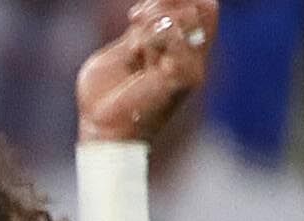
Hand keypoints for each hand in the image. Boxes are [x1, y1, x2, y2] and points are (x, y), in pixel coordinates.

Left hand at [76, 0, 214, 143]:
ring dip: (152, 21)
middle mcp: (193, 57)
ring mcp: (192, 67)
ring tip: (134, 45)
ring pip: (185, 17)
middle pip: (197, 6)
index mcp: (183, 49)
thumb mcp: (126, 49)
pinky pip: (174, 36)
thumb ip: (145, 28)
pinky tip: (137, 52)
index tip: (136, 14)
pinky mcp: (184, 77)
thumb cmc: (108, 94)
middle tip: (134, 23)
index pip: (201, 7)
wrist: (101, 125)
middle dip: (160, 6)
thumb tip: (151, 5)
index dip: (174, 0)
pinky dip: (150, 36)